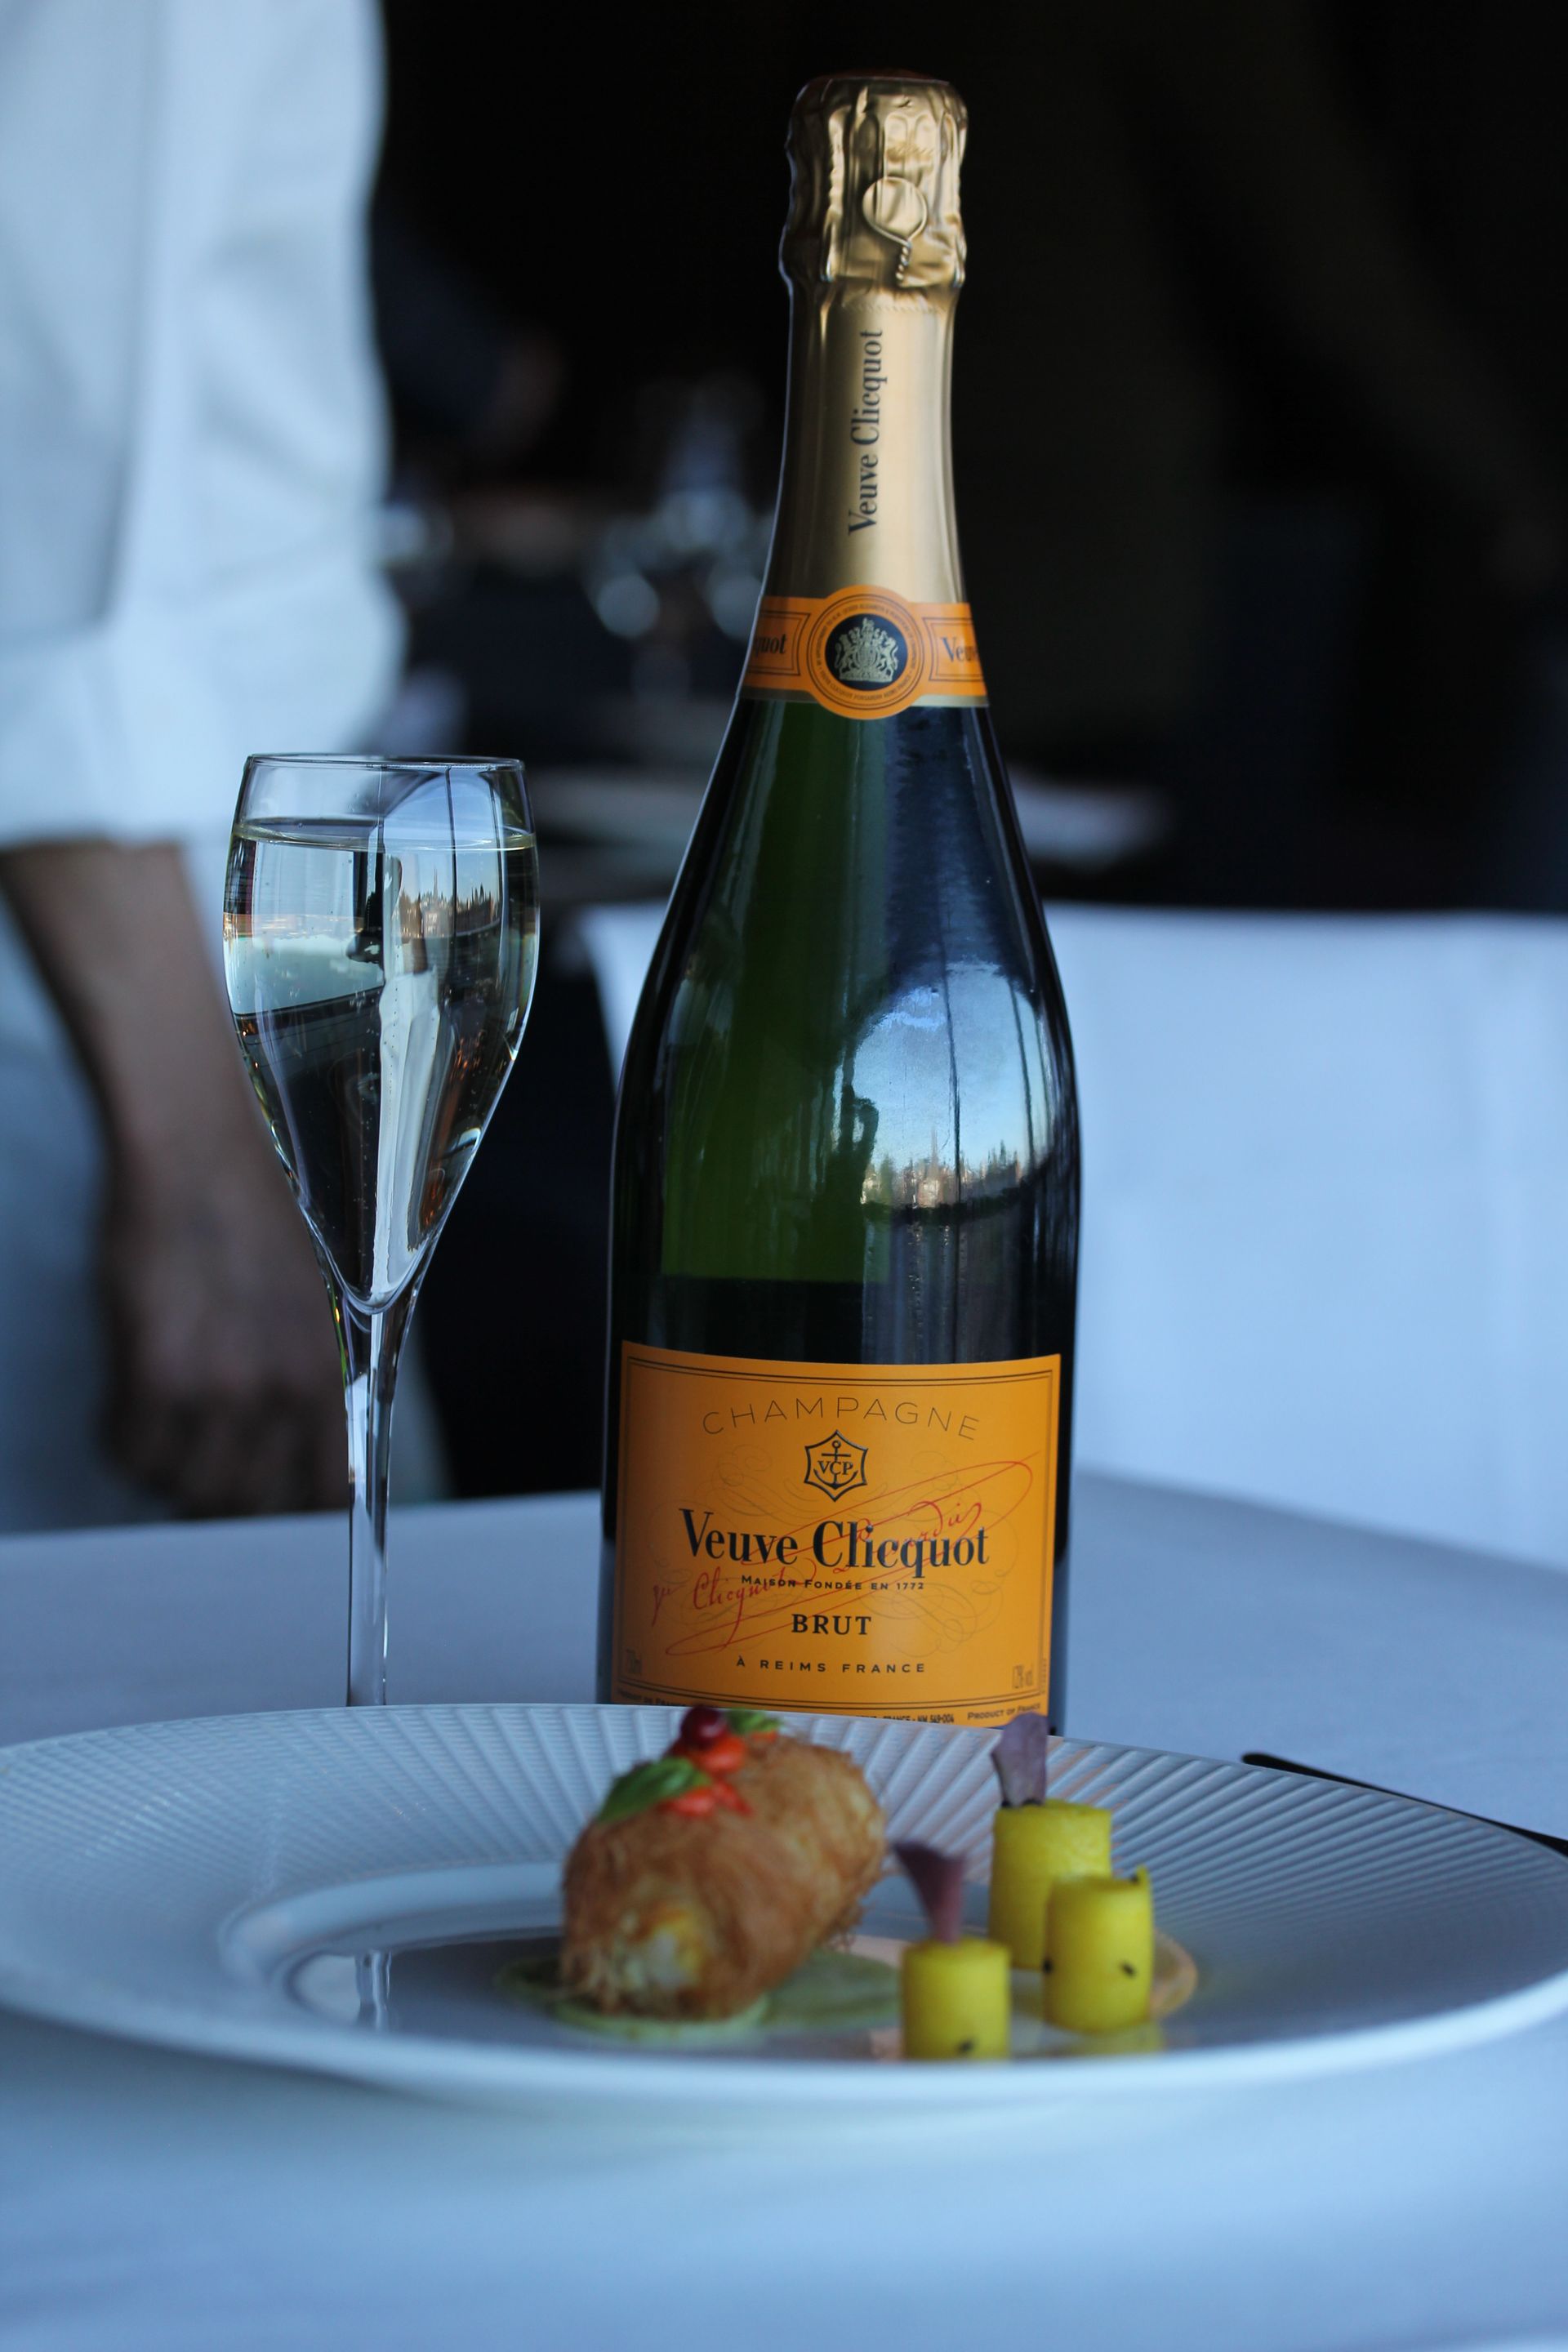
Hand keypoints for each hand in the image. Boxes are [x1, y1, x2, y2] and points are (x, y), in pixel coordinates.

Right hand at [0, 839, 346, 1518]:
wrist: (206, 1134)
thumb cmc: (271, 1197)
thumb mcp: (333, 1289)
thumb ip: (331, 1365)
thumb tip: (329, 1431)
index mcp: (340, 1371)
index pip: (327, 1494)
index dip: (289, 1503)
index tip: (266, 1495)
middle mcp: (288, 1389)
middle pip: (248, 1504)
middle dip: (219, 1493)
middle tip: (199, 1460)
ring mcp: (221, 1385)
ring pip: (183, 1487)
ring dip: (166, 1466)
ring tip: (162, 1419)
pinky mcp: (154, 1368)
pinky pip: (129, 1450)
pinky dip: (123, 1436)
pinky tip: (129, 1395)